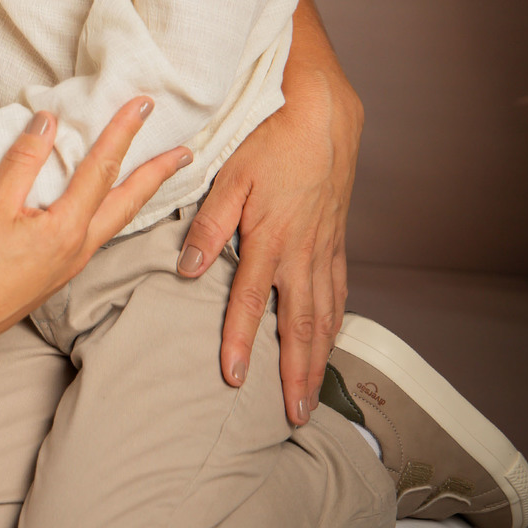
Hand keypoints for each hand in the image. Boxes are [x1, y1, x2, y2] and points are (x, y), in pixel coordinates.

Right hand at [0, 98, 192, 358]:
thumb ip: (23, 159)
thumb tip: (49, 121)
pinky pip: (97, 235)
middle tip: (185, 151)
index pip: (103, 168)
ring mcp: (69, 265)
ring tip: (155, 175)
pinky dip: (113, 212)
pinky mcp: (56, 274)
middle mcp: (78, 248)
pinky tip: (105, 208)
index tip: (143, 105)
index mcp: (65, 226)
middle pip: (128, 202)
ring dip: (138, 194)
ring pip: (116, 222)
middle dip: (158, 173)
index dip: (124, 132)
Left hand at [175, 0, 361, 425]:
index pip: (251, 304)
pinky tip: (334, 335)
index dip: (241, 344)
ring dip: (320, 357)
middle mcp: (302, 252)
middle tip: (296, 416)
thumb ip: (207, 227)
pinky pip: (340, 288)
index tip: (235, 381)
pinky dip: (338, 319)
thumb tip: (187, 272)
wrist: (321, 111)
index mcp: (270, 239)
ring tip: (315, 393)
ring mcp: (324, 246)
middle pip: (301, 325)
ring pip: (325, 314)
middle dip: (297, 373)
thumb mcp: (228, 177)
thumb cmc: (268, 138)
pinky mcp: (337, 235)